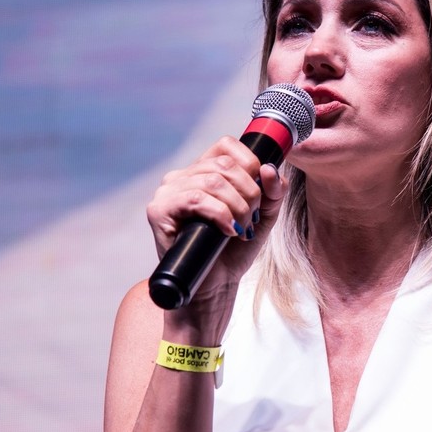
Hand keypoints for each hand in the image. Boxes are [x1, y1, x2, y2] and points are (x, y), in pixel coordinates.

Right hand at [145, 136, 288, 337]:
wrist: (214, 287)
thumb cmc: (233, 251)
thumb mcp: (262, 217)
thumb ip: (273, 193)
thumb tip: (270, 169)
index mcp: (203, 171)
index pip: (226, 145)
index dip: (250, 162)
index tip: (261, 189)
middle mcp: (182, 176)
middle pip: (224, 163)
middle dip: (249, 191)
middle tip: (251, 218)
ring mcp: (168, 192)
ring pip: (212, 181)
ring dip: (237, 206)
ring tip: (241, 228)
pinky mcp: (159, 211)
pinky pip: (195, 199)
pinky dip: (219, 214)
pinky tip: (227, 231)